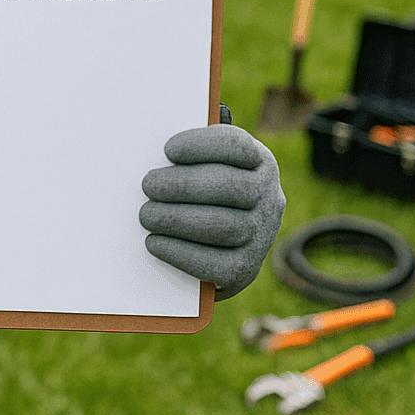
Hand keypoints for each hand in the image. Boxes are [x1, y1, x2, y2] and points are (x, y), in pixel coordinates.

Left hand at [140, 123, 284, 299]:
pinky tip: (154, 242)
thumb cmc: (194, 190)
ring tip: (146, 215)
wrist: (209, 242)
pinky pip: (217, 265)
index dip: (202, 145)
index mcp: (258, 161)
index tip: (168, 150)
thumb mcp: (198, 165)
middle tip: (148, 186)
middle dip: (183, 185)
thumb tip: (145, 156)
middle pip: (230, 187)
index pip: (238, 146)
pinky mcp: (245, 269)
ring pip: (225, 227)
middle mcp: (268, 196)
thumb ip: (182, 158)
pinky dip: (180, 253)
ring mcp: (261, 234)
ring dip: (178, 220)